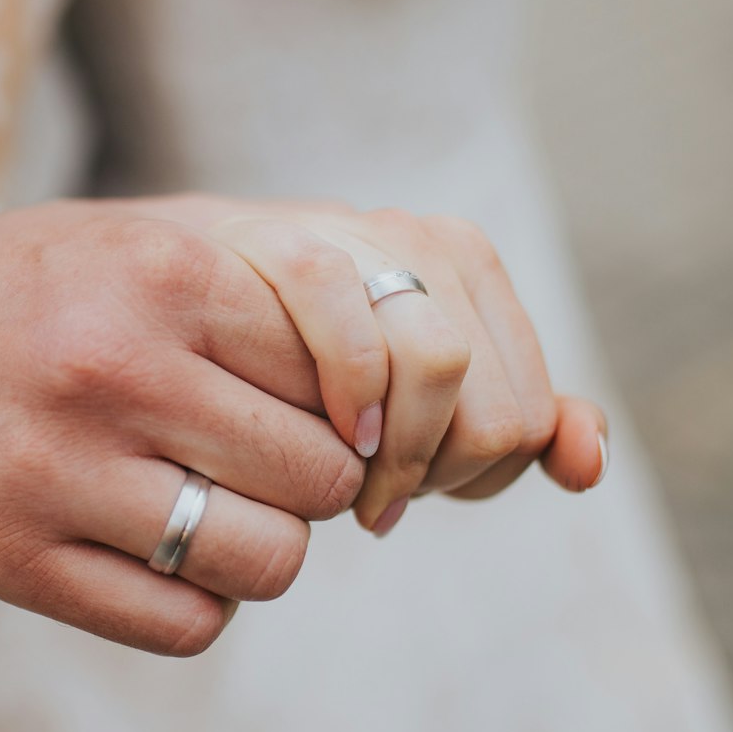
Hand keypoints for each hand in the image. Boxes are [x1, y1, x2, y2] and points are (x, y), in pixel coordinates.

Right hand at [0, 205, 365, 654]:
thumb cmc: (28, 289)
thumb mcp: (140, 240)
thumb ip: (264, 295)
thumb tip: (396, 396)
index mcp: (159, 272)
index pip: (342, 372)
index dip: (351, 405)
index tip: (326, 416)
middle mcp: (110, 370)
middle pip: (318, 476)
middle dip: (316, 482)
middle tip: (273, 469)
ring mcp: (56, 475)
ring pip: (267, 561)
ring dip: (261, 547)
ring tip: (221, 511)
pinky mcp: (14, 562)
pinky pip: (187, 626)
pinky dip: (200, 602)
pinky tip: (163, 554)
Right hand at [204, 205, 609, 533]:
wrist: (145, 298)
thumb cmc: (284, 362)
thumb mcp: (405, 395)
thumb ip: (506, 421)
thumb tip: (587, 464)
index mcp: (455, 264)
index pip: (525, 414)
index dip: (473, 474)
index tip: (411, 491)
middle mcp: (410, 237)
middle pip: (487, 402)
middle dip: (434, 473)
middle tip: (372, 499)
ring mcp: (341, 232)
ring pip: (439, 361)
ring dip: (391, 457)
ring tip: (343, 485)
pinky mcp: (261, 240)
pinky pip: (345, 313)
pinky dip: (348, 392)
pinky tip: (317, 444)